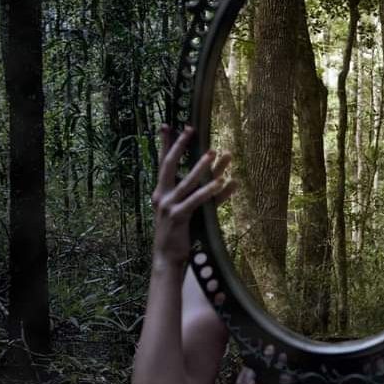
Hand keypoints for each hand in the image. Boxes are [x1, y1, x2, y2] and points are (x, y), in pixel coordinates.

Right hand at [151, 124, 235, 268]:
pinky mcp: (178, 217)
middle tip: (191, 130)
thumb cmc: (179, 233)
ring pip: (186, 182)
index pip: (162, 163)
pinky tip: (221, 182)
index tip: (167, 126)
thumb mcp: (187, 210)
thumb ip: (203, 194)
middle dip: (179, 146)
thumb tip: (223, 178)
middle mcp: (161, 196)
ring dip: (201, 166)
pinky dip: (209, 191)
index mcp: (160, 192)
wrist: (167, 258)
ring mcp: (168, 206)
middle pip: (169, 165)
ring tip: (214, 152)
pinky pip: (196, 201)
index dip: (165, 144)